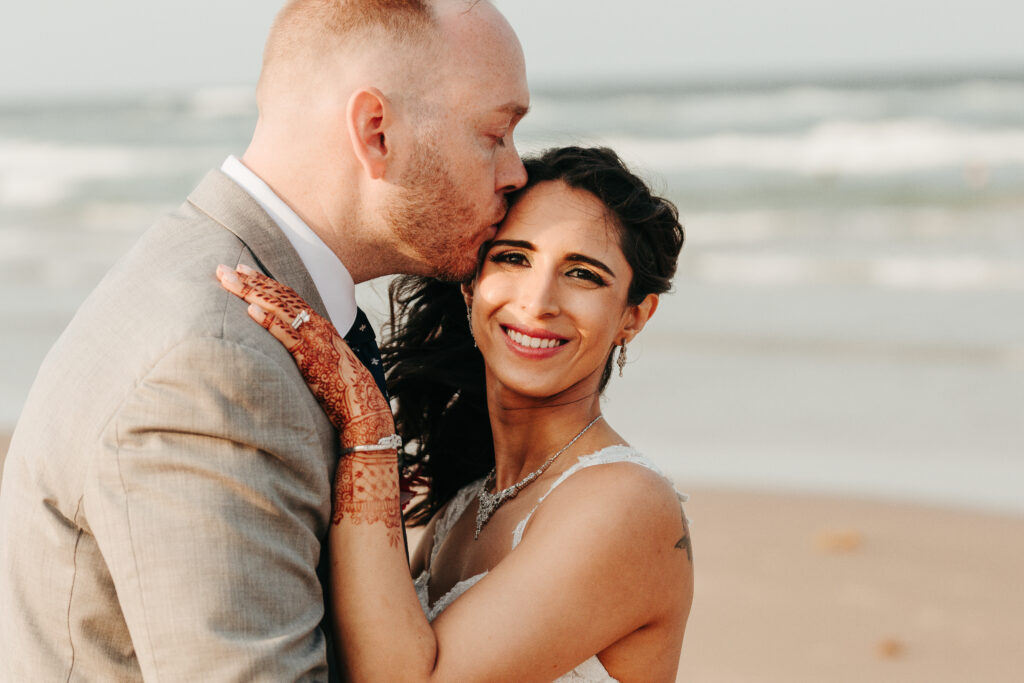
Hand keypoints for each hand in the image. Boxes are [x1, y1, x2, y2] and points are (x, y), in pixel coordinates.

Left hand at [216, 264, 393, 446]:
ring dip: (251, 293)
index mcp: (318, 323)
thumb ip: (306, 345)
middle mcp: (315, 325)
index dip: (263, 280)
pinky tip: (250, 310)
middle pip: (278, 296)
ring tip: (229, 282)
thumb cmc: (340, 383)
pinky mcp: (309, 356)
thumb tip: (288, 342)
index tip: (242, 269)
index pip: (287, 295)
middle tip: (223, 268)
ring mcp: (312, 339)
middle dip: (250, 280)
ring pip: (279, 308)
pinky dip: (268, 321)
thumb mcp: (323, 356)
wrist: (359, 399)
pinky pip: (286, 335)